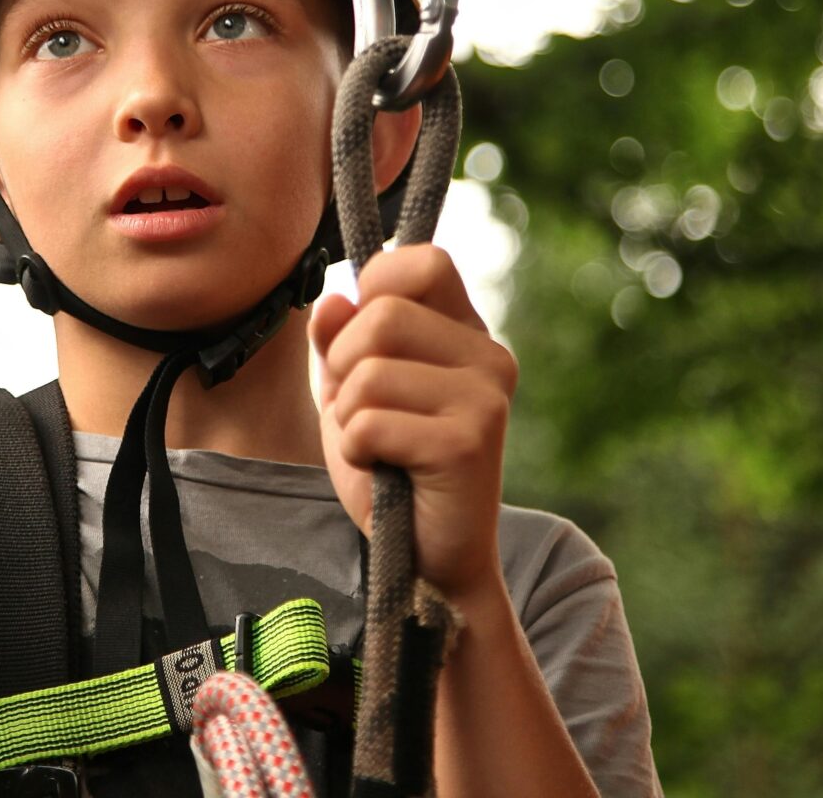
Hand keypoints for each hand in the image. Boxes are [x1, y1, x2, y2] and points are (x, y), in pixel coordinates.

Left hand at [309, 245, 517, 602]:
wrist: (430, 561)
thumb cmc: (391, 470)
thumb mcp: (352, 393)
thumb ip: (338, 341)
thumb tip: (334, 298)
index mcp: (466, 333)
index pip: (424, 261)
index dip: (376, 286)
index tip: (362, 337)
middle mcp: (488, 356)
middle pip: (383, 314)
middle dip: (345, 366)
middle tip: (363, 413)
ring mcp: (485, 397)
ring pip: (370, 371)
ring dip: (349, 417)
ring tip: (377, 448)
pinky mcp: (469, 442)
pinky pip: (370, 422)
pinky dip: (356, 450)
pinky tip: (386, 471)